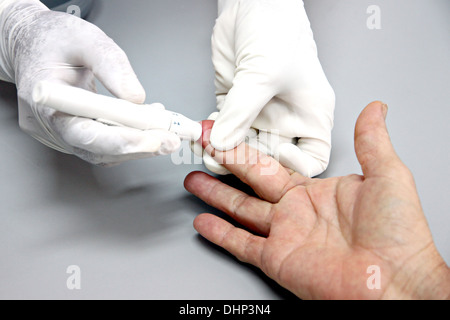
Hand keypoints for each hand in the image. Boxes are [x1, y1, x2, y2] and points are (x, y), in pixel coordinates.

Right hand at [0, 0, 180, 164]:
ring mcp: (62, 131)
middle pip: (98, 149)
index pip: (83, 132)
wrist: (33, 42)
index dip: (120, 140)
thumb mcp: (85, 38)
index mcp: (46, 98)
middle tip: (170, 140)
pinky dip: (130, 137)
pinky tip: (149, 125)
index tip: (151, 139)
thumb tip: (136, 98)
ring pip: (104, 150)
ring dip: (138, 144)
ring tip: (167, 130)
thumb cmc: (52, 38)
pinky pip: (104, 143)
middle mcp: (52, 122)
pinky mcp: (75, 132)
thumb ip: (111, 64)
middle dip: (139, 146)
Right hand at [185, 101, 449, 298]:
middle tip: (204, 148)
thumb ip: (371, 140)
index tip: (232, 133)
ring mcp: (284, 235)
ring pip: (240, 211)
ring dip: (216, 196)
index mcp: (315, 191)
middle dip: (225, 164)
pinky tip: (203, 223)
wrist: (397, 281)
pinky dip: (221, 235)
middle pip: (250, 183)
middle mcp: (295, 211)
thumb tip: (374, 108)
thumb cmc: (398, 232)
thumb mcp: (386, 174)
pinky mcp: (277, 260)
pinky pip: (242, 245)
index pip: (273, 164)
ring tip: (194, 181)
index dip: (250, 148)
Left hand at [202, 0, 334, 176]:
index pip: (313, 158)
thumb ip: (242, 113)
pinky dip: (211, 135)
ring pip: (243, 147)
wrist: (251, 4)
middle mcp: (286, 119)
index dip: (296, 166)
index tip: (275, 157)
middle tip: (224, 160)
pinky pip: (223, 129)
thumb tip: (222, 145)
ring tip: (206, 150)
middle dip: (247, 163)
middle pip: (270, 158)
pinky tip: (200, 136)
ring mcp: (259, 114)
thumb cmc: (277, 30)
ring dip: (223, 152)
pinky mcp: (234, 105)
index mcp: (310, 114)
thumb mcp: (264, 74)